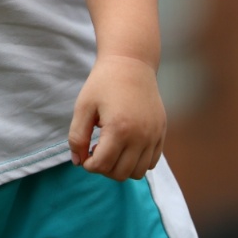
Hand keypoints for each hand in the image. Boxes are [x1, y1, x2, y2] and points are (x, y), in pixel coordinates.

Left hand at [68, 54, 165, 180]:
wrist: (131, 64)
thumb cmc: (103, 83)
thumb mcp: (83, 107)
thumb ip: (76, 137)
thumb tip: (78, 162)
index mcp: (119, 129)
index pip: (103, 165)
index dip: (88, 165)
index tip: (84, 153)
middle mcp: (141, 136)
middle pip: (121, 173)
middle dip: (104, 168)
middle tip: (95, 151)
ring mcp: (154, 135)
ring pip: (139, 172)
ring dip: (121, 168)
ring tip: (110, 149)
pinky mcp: (162, 132)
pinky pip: (152, 162)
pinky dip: (137, 162)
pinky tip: (125, 146)